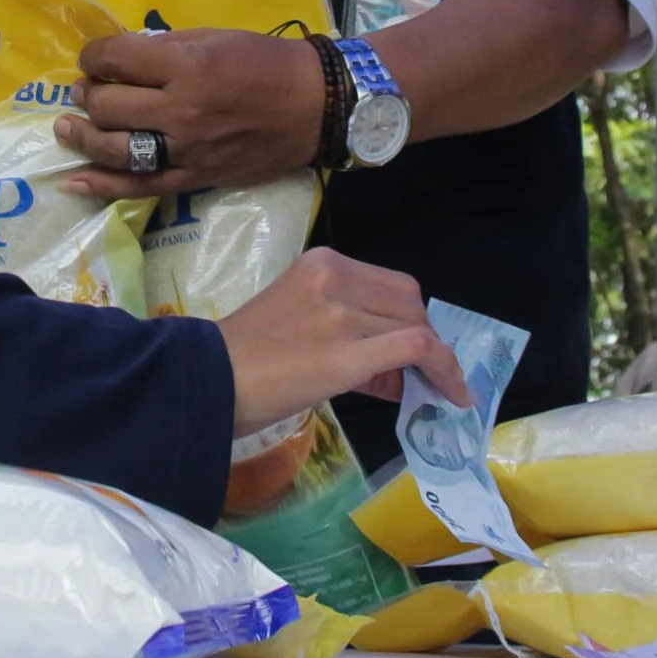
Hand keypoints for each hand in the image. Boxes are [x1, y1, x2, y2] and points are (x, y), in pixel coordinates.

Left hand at [54, 28, 323, 199]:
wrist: (315, 107)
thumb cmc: (266, 63)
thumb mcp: (215, 37)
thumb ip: (165, 47)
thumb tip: (121, 55)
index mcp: (187, 66)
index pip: (116, 60)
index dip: (93, 56)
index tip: (92, 58)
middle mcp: (181, 110)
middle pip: (109, 105)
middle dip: (88, 95)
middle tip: (85, 91)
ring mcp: (186, 150)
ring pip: (115, 149)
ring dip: (82, 137)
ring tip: (67, 127)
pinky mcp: (195, 178)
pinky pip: (140, 187)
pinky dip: (103, 186)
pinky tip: (76, 181)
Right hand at [214, 246, 470, 436]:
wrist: (205, 382)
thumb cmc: (240, 357)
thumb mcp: (294, 319)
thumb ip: (344, 329)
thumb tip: (393, 367)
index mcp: (321, 263)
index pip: (391, 284)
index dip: (408, 318)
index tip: (407, 350)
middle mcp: (335, 278)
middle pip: (411, 302)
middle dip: (421, 337)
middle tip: (413, 375)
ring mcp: (342, 314)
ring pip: (418, 327)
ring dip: (433, 361)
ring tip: (425, 391)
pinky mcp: (348, 354)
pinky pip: (417, 350)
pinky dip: (444, 370)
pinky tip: (451, 394)